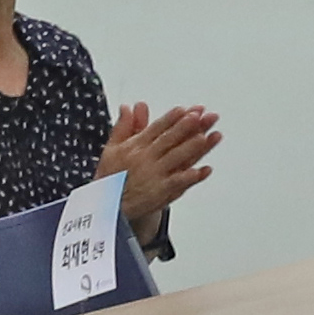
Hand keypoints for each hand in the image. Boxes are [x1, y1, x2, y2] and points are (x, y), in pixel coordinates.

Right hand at [97, 101, 222, 213]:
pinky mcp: (160, 192)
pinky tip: (202, 171)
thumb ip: (123, 126)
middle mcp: (146, 159)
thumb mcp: (112, 148)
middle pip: (168, 140)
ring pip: (176, 158)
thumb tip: (128, 107)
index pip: (156, 128)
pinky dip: (189, 177)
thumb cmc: (111, 178)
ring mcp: (155, 175)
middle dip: (184, 127)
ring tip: (205, 137)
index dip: (171, 118)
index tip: (184, 109)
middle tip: (198, 116)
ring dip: (191, 147)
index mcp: (136, 146)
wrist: (109, 207)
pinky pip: (177, 183)